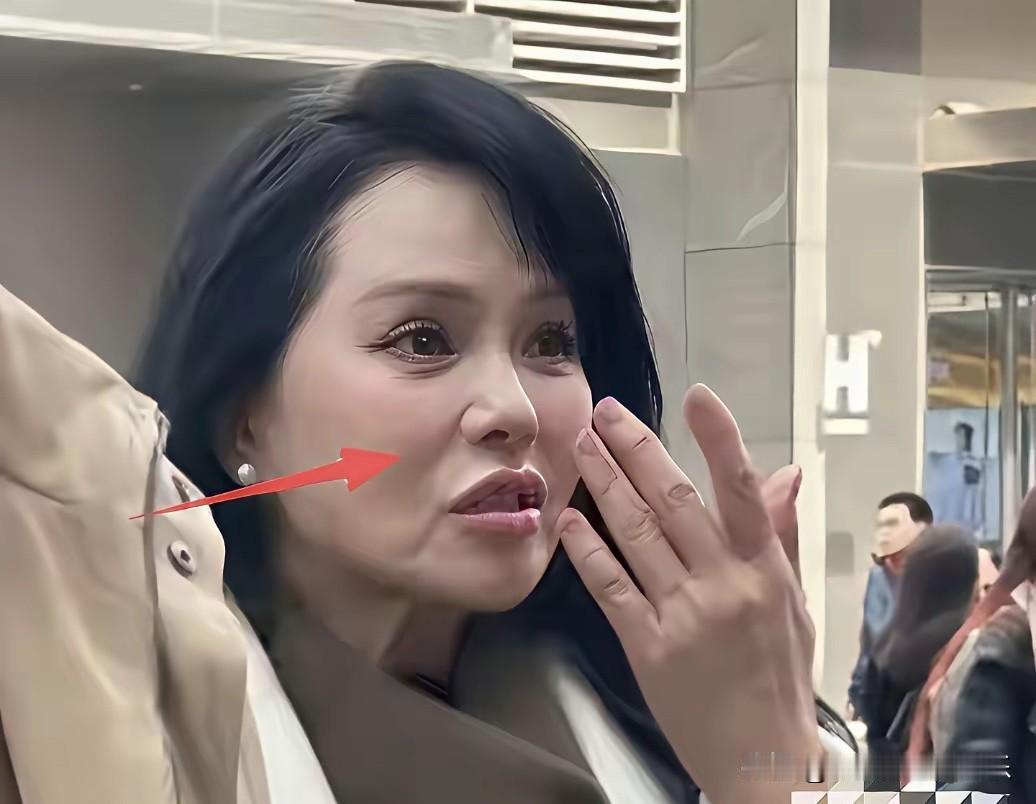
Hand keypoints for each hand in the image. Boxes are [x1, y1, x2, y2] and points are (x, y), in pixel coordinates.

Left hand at [557, 386, 820, 803]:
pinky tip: (568, 519)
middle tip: (605, 411)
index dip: (720, 440)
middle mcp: (723, 584)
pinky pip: (612, 587)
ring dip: (605, 483)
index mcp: (763, 570)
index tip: (698, 397)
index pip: (742, 491)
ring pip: (637, 534)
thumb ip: (782, 535)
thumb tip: (784, 474)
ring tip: (582, 446)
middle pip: (674, 500)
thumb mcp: (794, 603)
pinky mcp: (648, 646)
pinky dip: (588, 550)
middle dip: (636, 448)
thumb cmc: (780, 678)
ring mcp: (683, 614)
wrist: (762, 761)